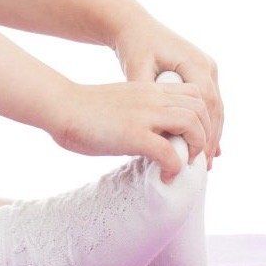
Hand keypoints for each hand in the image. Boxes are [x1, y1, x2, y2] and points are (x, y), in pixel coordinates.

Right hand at [46, 80, 213, 183]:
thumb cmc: (81, 110)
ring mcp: (144, 115)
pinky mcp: (134, 134)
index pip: (195, 94)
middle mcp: (152, 97)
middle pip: (201, 108)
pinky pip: (170, 153)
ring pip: (193, 125)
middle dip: (206, 135)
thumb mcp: (121, 103)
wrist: (59, 106)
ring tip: (185, 164)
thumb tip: (153, 137)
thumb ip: (142, 113)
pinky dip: (175, 168)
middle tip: (196, 156)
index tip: (195, 139)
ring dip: (196, 148)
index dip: (203, 117)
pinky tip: (166, 176)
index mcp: (149, 89)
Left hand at [109, 10, 223, 167]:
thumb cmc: (133, 45)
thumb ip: (146, 89)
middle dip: (212, 138)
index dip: (205, 131)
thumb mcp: (136, 65)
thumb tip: (155, 118)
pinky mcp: (200, 73)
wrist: (133, 25)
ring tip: (206, 161)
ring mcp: (206, 68)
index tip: (197, 154)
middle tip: (205, 165)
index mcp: (194, 62)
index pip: (207, 103)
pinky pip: (209, 103)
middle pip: (216, 108)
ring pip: (215, 107)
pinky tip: (205, 145)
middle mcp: (206, 65)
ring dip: (212, 134)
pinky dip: (207, 123)